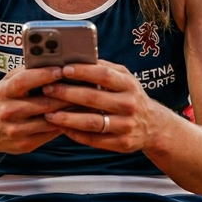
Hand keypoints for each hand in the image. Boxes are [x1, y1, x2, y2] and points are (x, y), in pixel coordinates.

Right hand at [0, 65, 76, 154]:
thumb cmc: (3, 100)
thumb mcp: (6, 83)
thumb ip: (24, 72)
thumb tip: (49, 60)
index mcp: (4, 92)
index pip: (24, 81)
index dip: (44, 75)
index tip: (61, 69)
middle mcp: (8, 112)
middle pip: (42, 103)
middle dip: (65, 95)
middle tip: (83, 86)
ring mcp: (16, 130)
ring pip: (49, 120)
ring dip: (69, 111)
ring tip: (83, 102)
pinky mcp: (25, 144)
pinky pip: (50, 134)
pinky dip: (64, 125)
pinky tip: (74, 117)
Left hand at [41, 61, 168, 152]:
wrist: (154, 126)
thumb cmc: (130, 96)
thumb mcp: (125, 79)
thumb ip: (104, 69)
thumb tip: (78, 57)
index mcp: (129, 84)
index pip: (104, 75)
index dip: (83, 71)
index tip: (63, 69)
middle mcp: (129, 104)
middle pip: (94, 98)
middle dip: (68, 94)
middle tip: (48, 89)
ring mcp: (126, 126)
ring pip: (92, 122)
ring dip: (68, 118)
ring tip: (49, 114)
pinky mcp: (122, 144)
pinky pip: (94, 140)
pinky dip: (76, 134)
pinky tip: (62, 129)